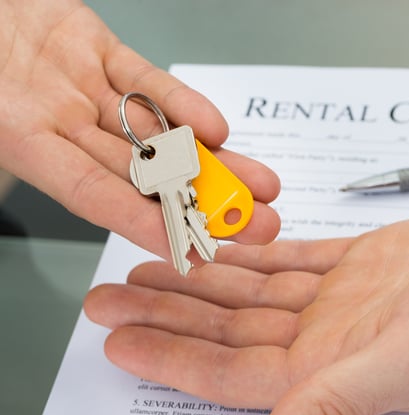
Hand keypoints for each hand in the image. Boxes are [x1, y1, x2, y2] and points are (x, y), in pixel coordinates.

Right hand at [0, 0, 279, 256]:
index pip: (93, 194)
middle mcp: (58, 122)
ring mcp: (81, 87)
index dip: (145, 223)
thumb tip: (75, 186)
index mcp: (22, 141)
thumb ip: (13, 134)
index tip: (194, 248)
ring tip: (261, 187)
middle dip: (204, 201)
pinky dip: (182, 103)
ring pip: (156, 132)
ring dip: (212, 161)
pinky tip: (219, 131)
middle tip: (257, 225)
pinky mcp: (97, 49)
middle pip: (142, 172)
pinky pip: (145, 80)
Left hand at [85, 196, 408, 414]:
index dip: (172, 358)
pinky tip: (223, 247)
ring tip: (152, 264)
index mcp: (336, 374)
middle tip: (110, 297)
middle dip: (169, 314)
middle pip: (231, 331)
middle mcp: (333, 341)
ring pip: (254, 292)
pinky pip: (293, 259)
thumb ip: (337, 403)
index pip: (231, 373)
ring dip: (204, 280)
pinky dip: (255, 254)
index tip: (119, 341)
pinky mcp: (363, 263)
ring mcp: (345, 300)